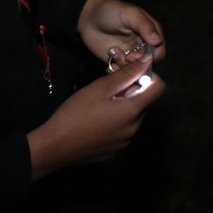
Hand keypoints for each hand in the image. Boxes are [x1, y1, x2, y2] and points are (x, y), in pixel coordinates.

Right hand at [26, 60, 164, 180]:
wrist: (53, 147)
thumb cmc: (76, 113)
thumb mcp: (100, 88)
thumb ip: (127, 74)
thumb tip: (147, 61)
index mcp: (133, 111)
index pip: (158, 87)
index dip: (147, 75)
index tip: (128, 72)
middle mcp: (134, 129)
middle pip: (142, 101)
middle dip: (129, 89)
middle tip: (107, 83)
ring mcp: (123, 143)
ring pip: (130, 116)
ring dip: (121, 105)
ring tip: (98, 102)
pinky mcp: (112, 152)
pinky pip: (120, 131)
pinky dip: (113, 121)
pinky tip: (94, 120)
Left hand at [77, 0, 166, 63]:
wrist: (89, 17)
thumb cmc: (112, 10)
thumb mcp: (130, 14)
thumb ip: (145, 25)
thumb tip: (158, 40)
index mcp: (151, 32)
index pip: (159, 51)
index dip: (149, 57)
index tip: (134, 54)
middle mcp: (144, 45)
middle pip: (148, 63)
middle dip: (136, 63)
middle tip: (124, 56)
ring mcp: (131, 53)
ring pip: (135, 70)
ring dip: (125, 67)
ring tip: (113, 54)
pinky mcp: (120, 61)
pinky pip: (123, 72)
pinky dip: (117, 71)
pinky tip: (110, 63)